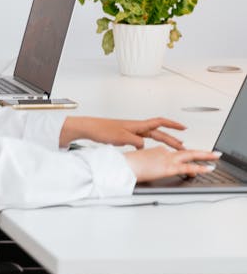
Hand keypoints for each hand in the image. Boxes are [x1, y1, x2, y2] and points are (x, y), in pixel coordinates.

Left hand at [60, 116, 185, 150]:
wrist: (91, 129)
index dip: (172, 125)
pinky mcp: (127, 136)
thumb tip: (144, 146)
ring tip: (172, 146)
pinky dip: (150, 144)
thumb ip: (135, 142)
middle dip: (172, 138)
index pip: (159, 122)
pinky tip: (150, 150)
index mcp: (138, 125)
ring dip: (163, 141)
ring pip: (152, 135)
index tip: (183, 128)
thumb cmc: (103, 130)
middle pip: (158, 131)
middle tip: (182, 145)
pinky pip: (143, 140)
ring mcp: (132, 131)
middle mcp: (137, 127)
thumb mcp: (122, 138)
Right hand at [125, 147, 219, 182]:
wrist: (123, 165)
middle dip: (202, 152)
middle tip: (214, 153)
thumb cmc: (127, 165)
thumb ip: (147, 163)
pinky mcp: (169, 167)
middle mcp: (164, 152)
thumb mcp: (139, 162)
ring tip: (215, 157)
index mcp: (157, 150)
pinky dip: (200, 167)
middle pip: (187, 151)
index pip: (175, 153)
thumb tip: (148, 168)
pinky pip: (189, 167)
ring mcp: (168, 158)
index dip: (185, 155)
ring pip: (191, 155)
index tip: (191, 156)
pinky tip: (208, 168)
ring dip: (205, 156)